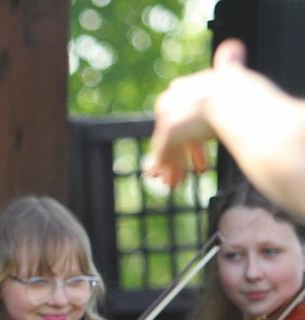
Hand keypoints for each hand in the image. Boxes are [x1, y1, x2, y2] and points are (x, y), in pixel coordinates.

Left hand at [145, 39, 246, 187]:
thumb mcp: (233, 74)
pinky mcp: (169, 132)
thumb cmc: (244, 90)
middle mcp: (171, 100)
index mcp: (184, 87)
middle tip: (190, 169)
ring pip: (167, 145)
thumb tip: (233, 46)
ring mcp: (168, 116)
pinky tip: (174, 182)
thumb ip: (229, 64)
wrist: (239, 100)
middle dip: (181, 152)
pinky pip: (163, 154)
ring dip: (174, 165)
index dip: (192, 133)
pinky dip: (168, 168)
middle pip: (173, 132)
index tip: (200, 145)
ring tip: (177, 183)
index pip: (182, 113)